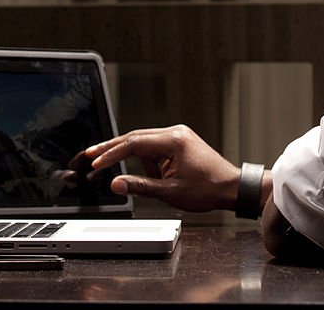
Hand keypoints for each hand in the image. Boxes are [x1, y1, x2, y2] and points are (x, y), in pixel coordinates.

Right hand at [83, 125, 241, 211]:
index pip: (134, 143)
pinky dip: (151, 162)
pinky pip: (156, 149)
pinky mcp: (180, 142)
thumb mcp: (170, 191)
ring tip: (161, 183)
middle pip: (135, 137)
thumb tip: (116, 183)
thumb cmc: (208, 189)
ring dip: (140, 162)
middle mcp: (175, 132)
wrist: (232, 188)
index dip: (112, 154)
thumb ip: (140, 186)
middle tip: (92, 156)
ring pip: (145, 144)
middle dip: (113, 148)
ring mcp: (178, 136)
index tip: (96, 162)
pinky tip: (162, 178)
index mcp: (173, 140)